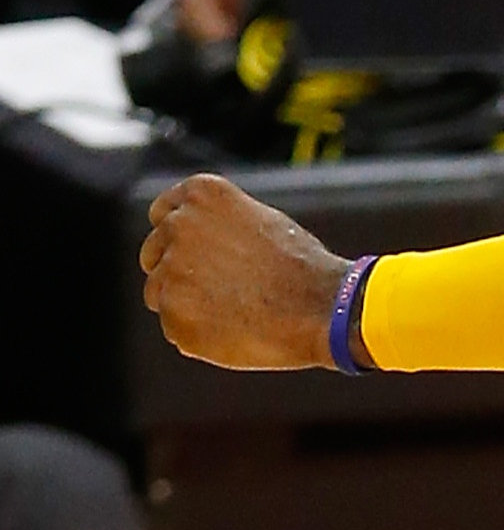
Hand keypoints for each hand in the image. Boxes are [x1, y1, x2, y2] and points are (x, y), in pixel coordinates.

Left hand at [141, 174, 349, 369]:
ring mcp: (172, 271)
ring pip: (159, 294)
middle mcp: (178, 226)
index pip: (162, 213)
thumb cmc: (303, 269)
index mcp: (201, 196)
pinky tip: (236, 329)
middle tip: (221, 290)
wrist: (323, 309)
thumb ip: (218, 226)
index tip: (195, 254)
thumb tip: (191, 246)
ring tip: (236, 311)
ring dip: (187, 304)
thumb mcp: (263, 223)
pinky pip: (175, 327)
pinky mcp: (174, 314)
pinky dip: (198, 333)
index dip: (178, 237)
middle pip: (153, 254)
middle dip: (177, 271)